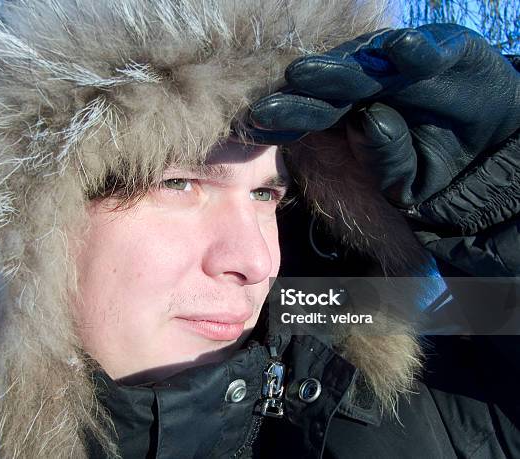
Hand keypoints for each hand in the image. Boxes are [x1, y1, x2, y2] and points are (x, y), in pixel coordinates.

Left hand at [249, 24, 519, 235]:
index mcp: (352, 115)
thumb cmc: (438, 159)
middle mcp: (368, 86)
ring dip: (334, 72)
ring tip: (303, 75)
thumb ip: (388, 163)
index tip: (257, 126)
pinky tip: (397, 49)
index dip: (287, 121)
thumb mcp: (411, 179)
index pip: (313, 117)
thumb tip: (370, 123)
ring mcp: (399, 67)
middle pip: (327, 90)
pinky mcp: (440, 50)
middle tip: (264, 107)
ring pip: (365, 66)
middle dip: (296, 99)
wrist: (491, 142)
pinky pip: (425, 51)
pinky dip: (413, 51)